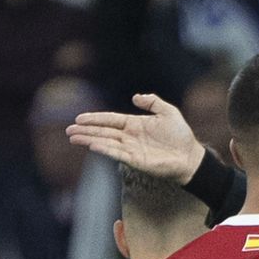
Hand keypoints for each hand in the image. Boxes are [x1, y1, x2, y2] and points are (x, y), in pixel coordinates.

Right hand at [66, 94, 205, 184]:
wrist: (190, 156)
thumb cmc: (180, 135)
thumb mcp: (168, 111)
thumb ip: (152, 102)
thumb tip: (135, 97)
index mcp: (135, 124)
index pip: (110, 120)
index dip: (95, 118)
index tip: (79, 118)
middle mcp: (130, 137)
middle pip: (103, 132)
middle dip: (86, 131)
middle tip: (68, 130)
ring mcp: (131, 149)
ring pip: (106, 143)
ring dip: (89, 140)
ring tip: (73, 138)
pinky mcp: (136, 161)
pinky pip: (117, 154)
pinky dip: (105, 149)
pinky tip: (92, 145)